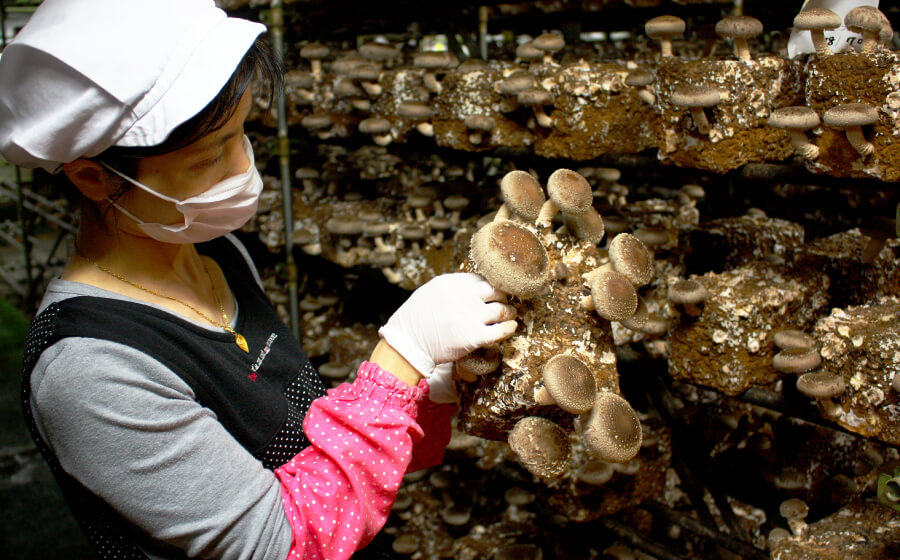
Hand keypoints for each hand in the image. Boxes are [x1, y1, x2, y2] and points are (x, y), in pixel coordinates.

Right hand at [378, 273, 516, 377]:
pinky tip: (511, 327)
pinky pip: (500, 331)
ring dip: (509, 312)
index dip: (490, 287)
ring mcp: (470, 316)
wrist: (408, 343)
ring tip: (510, 314)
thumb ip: (453, 286)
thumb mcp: (432, 291)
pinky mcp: (474, 337)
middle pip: (496, 291)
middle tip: (504, 302)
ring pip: (501, 310)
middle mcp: (464, 296)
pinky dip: (509, 328)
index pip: (482, 279)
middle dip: (502, 297)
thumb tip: (473, 285)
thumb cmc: (417, 318)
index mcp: (453, 283)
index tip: (493, 293)